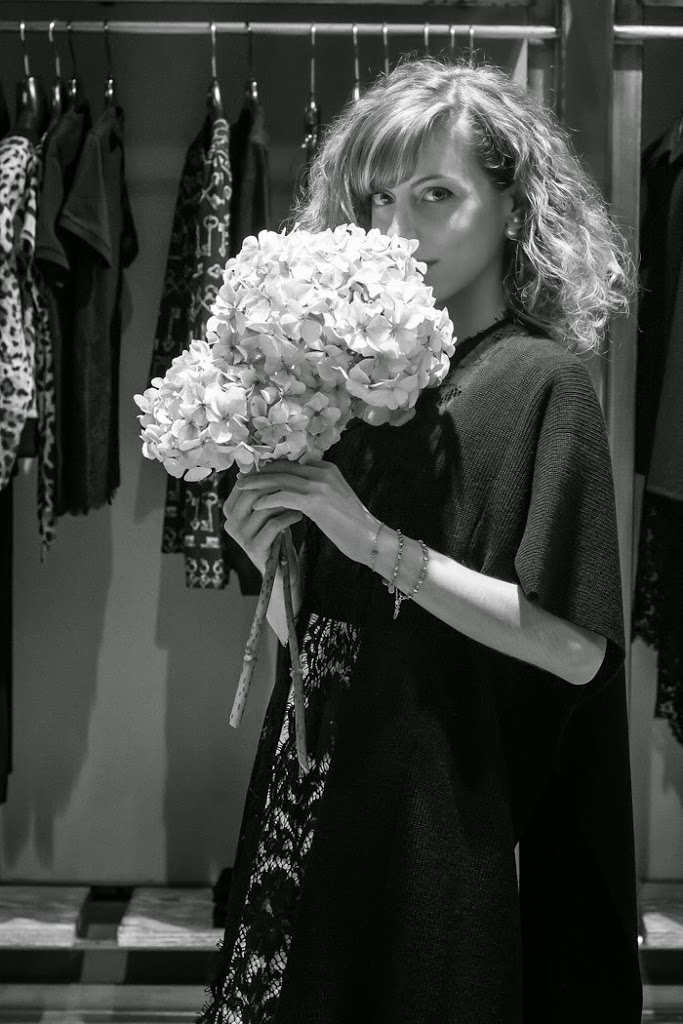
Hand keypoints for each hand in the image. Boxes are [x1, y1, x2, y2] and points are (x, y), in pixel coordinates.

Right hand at [222, 472, 303, 575]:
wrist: (281, 568)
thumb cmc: (276, 533)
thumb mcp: (268, 508)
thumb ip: (265, 489)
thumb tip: (272, 458)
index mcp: (230, 508)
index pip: (246, 482)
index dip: (267, 474)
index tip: (287, 470)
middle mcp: (230, 522)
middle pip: (253, 493)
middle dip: (277, 485)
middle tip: (297, 482)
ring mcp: (240, 536)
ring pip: (265, 508)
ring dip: (286, 501)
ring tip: (302, 498)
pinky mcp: (254, 548)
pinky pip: (274, 525)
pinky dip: (289, 517)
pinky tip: (300, 515)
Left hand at [235, 458, 377, 567]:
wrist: (370, 539)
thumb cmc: (352, 525)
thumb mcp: (334, 499)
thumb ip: (317, 489)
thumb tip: (296, 490)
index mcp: (327, 468)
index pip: (292, 463)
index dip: (271, 466)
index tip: (255, 472)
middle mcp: (323, 472)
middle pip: (283, 467)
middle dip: (260, 472)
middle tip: (241, 477)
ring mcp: (319, 485)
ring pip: (280, 479)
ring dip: (258, 484)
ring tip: (242, 489)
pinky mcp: (315, 502)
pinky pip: (284, 496)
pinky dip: (268, 500)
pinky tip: (257, 505)